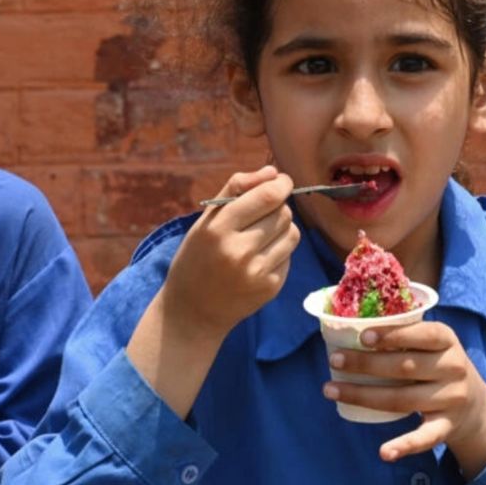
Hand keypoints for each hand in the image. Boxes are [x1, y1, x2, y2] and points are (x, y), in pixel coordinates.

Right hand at [160, 165, 298, 338]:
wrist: (192, 312)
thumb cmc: (196, 259)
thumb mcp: (204, 221)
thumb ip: (236, 189)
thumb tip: (273, 172)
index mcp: (218, 229)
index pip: (267, 197)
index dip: (281, 184)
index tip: (282, 181)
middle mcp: (239, 251)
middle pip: (283, 213)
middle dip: (278, 207)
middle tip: (263, 213)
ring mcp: (257, 272)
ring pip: (292, 234)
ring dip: (282, 228)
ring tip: (261, 236)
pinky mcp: (270, 288)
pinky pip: (289, 256)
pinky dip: (279, 251)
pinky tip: (258, 259)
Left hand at [323, 322, 485, 477]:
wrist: (475, 405)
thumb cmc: (436, 364)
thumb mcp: (430, 344)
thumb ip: (401, 335)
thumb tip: (348, 328)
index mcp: (447, 340)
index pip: (423, 334)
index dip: (393, 335)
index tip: (362, 336)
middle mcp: (453, 368)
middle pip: (404, 367)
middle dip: (365, 364)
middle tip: (334, 360)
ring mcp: (451, 399)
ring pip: (402, 399)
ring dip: (363, 396)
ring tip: (330, 389)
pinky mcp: (447, 426)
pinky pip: (425, 437)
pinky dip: (404, 446)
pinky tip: (384, 452)